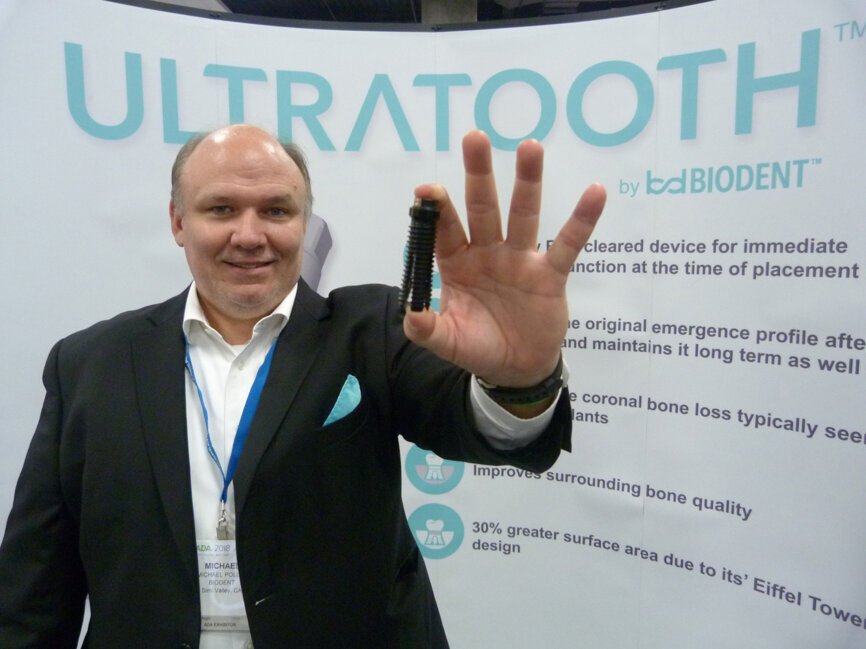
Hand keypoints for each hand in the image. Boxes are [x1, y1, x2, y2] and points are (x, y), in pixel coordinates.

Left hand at [403, 130, 605, 387]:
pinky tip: (595, 192)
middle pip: (482, 207)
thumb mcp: (449, 342)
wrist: (517, 369)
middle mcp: (487, 252)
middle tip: (475, 137)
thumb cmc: (479, 347)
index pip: (445, 229)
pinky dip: (582, 220)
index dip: (437, 209)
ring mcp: (520, 259)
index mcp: (457, 263)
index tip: (428, 189)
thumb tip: (410, 313)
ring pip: (523, 214)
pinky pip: (568, 244)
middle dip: (478, 174)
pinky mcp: (550, 274)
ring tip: (530, 146)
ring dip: (527, 181)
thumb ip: (427, 328)